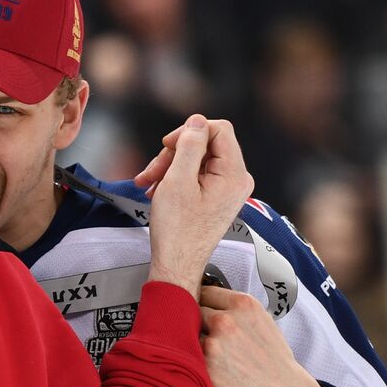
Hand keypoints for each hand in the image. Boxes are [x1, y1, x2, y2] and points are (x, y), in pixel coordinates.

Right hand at [145, 115, 253, 296]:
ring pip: (198, 159)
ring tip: (148, 183)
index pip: (218, 129)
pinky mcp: (218, 197)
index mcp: (234, 174)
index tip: (166, 146)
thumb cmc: (176, 230)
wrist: (176, 265)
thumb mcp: (178, 180)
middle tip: (151, 172)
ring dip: (170, 167)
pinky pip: (198, 175)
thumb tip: (197, 121)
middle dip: (174, 154)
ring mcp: (228, 189)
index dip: (189, 131)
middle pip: (206, 144)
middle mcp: (238, 180)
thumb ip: (189, 145)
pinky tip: (157, 190)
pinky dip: (176, 178)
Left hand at [199, 285, 334, 386]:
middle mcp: (225, 320)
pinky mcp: (203, 368)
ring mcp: (212, 344)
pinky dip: (190, 360)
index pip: (205, 291)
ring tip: (208, 354)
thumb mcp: (261, 321)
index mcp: (243, 304)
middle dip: (196, 322)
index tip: (203, 312)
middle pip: (192, 310)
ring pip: (186, 333)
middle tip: (207, 337)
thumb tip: (205, 301)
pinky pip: (186, 356)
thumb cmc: (272, 360)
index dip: (202, 303)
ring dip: (191, 341)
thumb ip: (235, 310)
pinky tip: (202, 366)